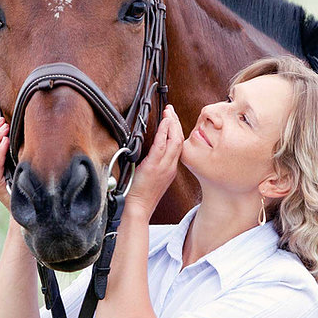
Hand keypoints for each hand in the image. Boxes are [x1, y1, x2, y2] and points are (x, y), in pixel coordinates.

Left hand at [125, 105, 182, 219]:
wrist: (139, 207)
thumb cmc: (142, 195)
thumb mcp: (153, 177)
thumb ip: (156, 164)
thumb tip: (152, 151)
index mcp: (171, 169)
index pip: (179, 145)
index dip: (177, 129)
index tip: (173, 118)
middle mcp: (171, 167)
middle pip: (179, 140)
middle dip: (176, 123)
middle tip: (171, 110)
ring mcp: (164, 167)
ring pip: (174, 141)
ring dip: (172, 124)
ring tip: (169, 112)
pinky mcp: (154, 166)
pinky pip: (162, 146)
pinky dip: (164, 132)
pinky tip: (165, 122)